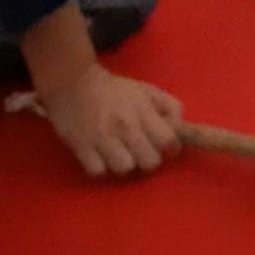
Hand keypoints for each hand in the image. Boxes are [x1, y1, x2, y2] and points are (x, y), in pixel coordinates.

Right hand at [40, 62, 183, 176]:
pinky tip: (100, 156)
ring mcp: (103, 138)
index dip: (170, 148)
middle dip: (148, 160)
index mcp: (144, 112)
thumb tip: (180, 125)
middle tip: (140, 152)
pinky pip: (98, 172)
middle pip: (150, 162)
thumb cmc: (115, 89)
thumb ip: (170, 106)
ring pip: (125, 169)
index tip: (164, 146)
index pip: (169, 141)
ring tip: (119, 154)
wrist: (74, 82)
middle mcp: (126, 126)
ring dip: (124, 165)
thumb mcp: (148, 90)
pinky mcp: (81, 147)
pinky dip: (100, 167)